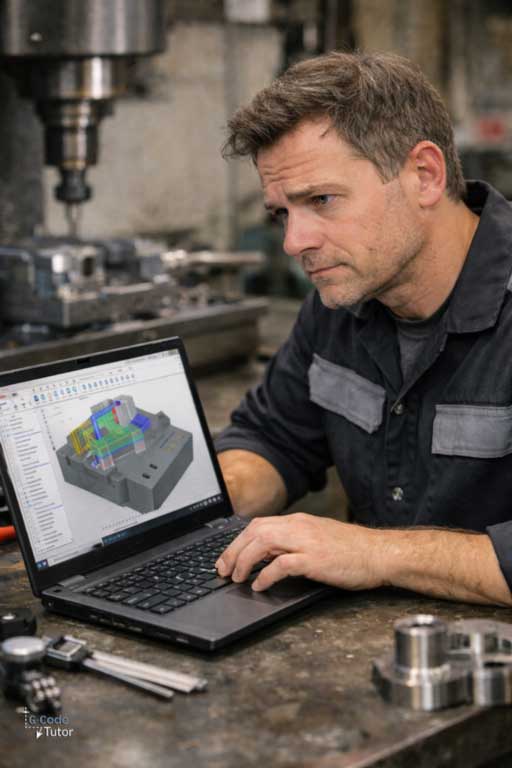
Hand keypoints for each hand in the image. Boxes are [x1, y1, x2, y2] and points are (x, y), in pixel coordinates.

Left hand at [215, 513, 383, 591]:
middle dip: (233, 551)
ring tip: (237, 578)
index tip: (226, 558)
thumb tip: (269, 554)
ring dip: (244, 561)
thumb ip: (295, 541)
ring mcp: (307, 542)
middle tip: (223, 570)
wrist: (379, 553)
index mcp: (298, 522)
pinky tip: (259, 586)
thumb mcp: (318, 538)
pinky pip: (282, 564)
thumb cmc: (352, 550)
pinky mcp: (315, 560)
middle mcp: (299, 527)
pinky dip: (266, 575)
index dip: (237, 541)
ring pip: (263, 543)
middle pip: (254, 532)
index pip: (258, 525)